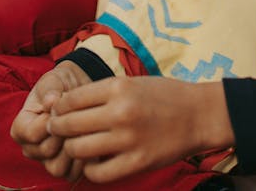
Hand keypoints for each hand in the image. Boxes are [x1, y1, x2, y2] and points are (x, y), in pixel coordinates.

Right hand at [10, 60, 90, 181]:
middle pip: (46, 152)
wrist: (77, 89)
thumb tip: (51, 101)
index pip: (30, 134)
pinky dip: (83, 160)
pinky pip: (73, 174)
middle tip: (76, 116)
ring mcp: (47, 160)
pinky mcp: (65, 168)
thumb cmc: (60, 84)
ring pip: (58, 168)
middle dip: (64, 132)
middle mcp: (31, 148)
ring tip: (83, 128)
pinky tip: (90, 140)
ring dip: (74, 148)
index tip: (60, 106)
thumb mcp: (52, 80)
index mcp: (21, 128)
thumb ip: (49, 90)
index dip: (48, 121)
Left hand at [47, 75, 233, 182]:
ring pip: (78, 149)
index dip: (58, 106)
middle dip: (58, 127)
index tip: (57, 111)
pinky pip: (98, 173)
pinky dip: (90, 169)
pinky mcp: (136, 163)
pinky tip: (95, 161)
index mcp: (118, 87)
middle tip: (58, 129)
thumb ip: (101, 92)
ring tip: (76, 145)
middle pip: (69, 124)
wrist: (198, 115)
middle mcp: (120, 112)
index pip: (71, 99)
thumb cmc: (163, 95)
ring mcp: (128, 140)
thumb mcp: (131, 82)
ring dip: (72, 148)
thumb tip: (66, 104)